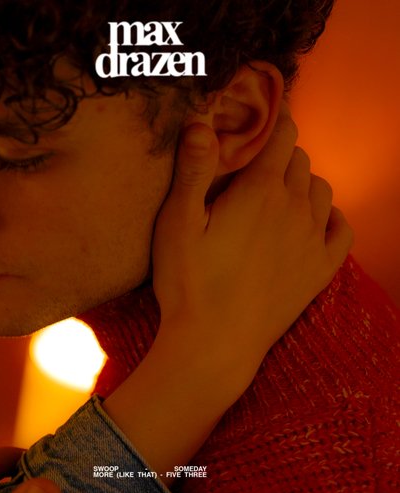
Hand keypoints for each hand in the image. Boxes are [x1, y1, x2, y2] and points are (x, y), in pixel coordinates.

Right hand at [152, 102, 352, 388]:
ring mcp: (312, 240)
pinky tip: (315, 221)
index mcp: (260, 190)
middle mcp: (295, 208)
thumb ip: (194, 169)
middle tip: (255, 164)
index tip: (258, 122)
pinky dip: (332, 216)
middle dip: (280, 153)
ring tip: (279, 193)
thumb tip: (203, 122)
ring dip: (303, 182)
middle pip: (300, 160)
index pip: (282, 135)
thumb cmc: (189, 281)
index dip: (272, 122)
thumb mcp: (177, 222)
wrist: (215, 343)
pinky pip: (342, 229)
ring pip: (321, 190)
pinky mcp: (319, 270)